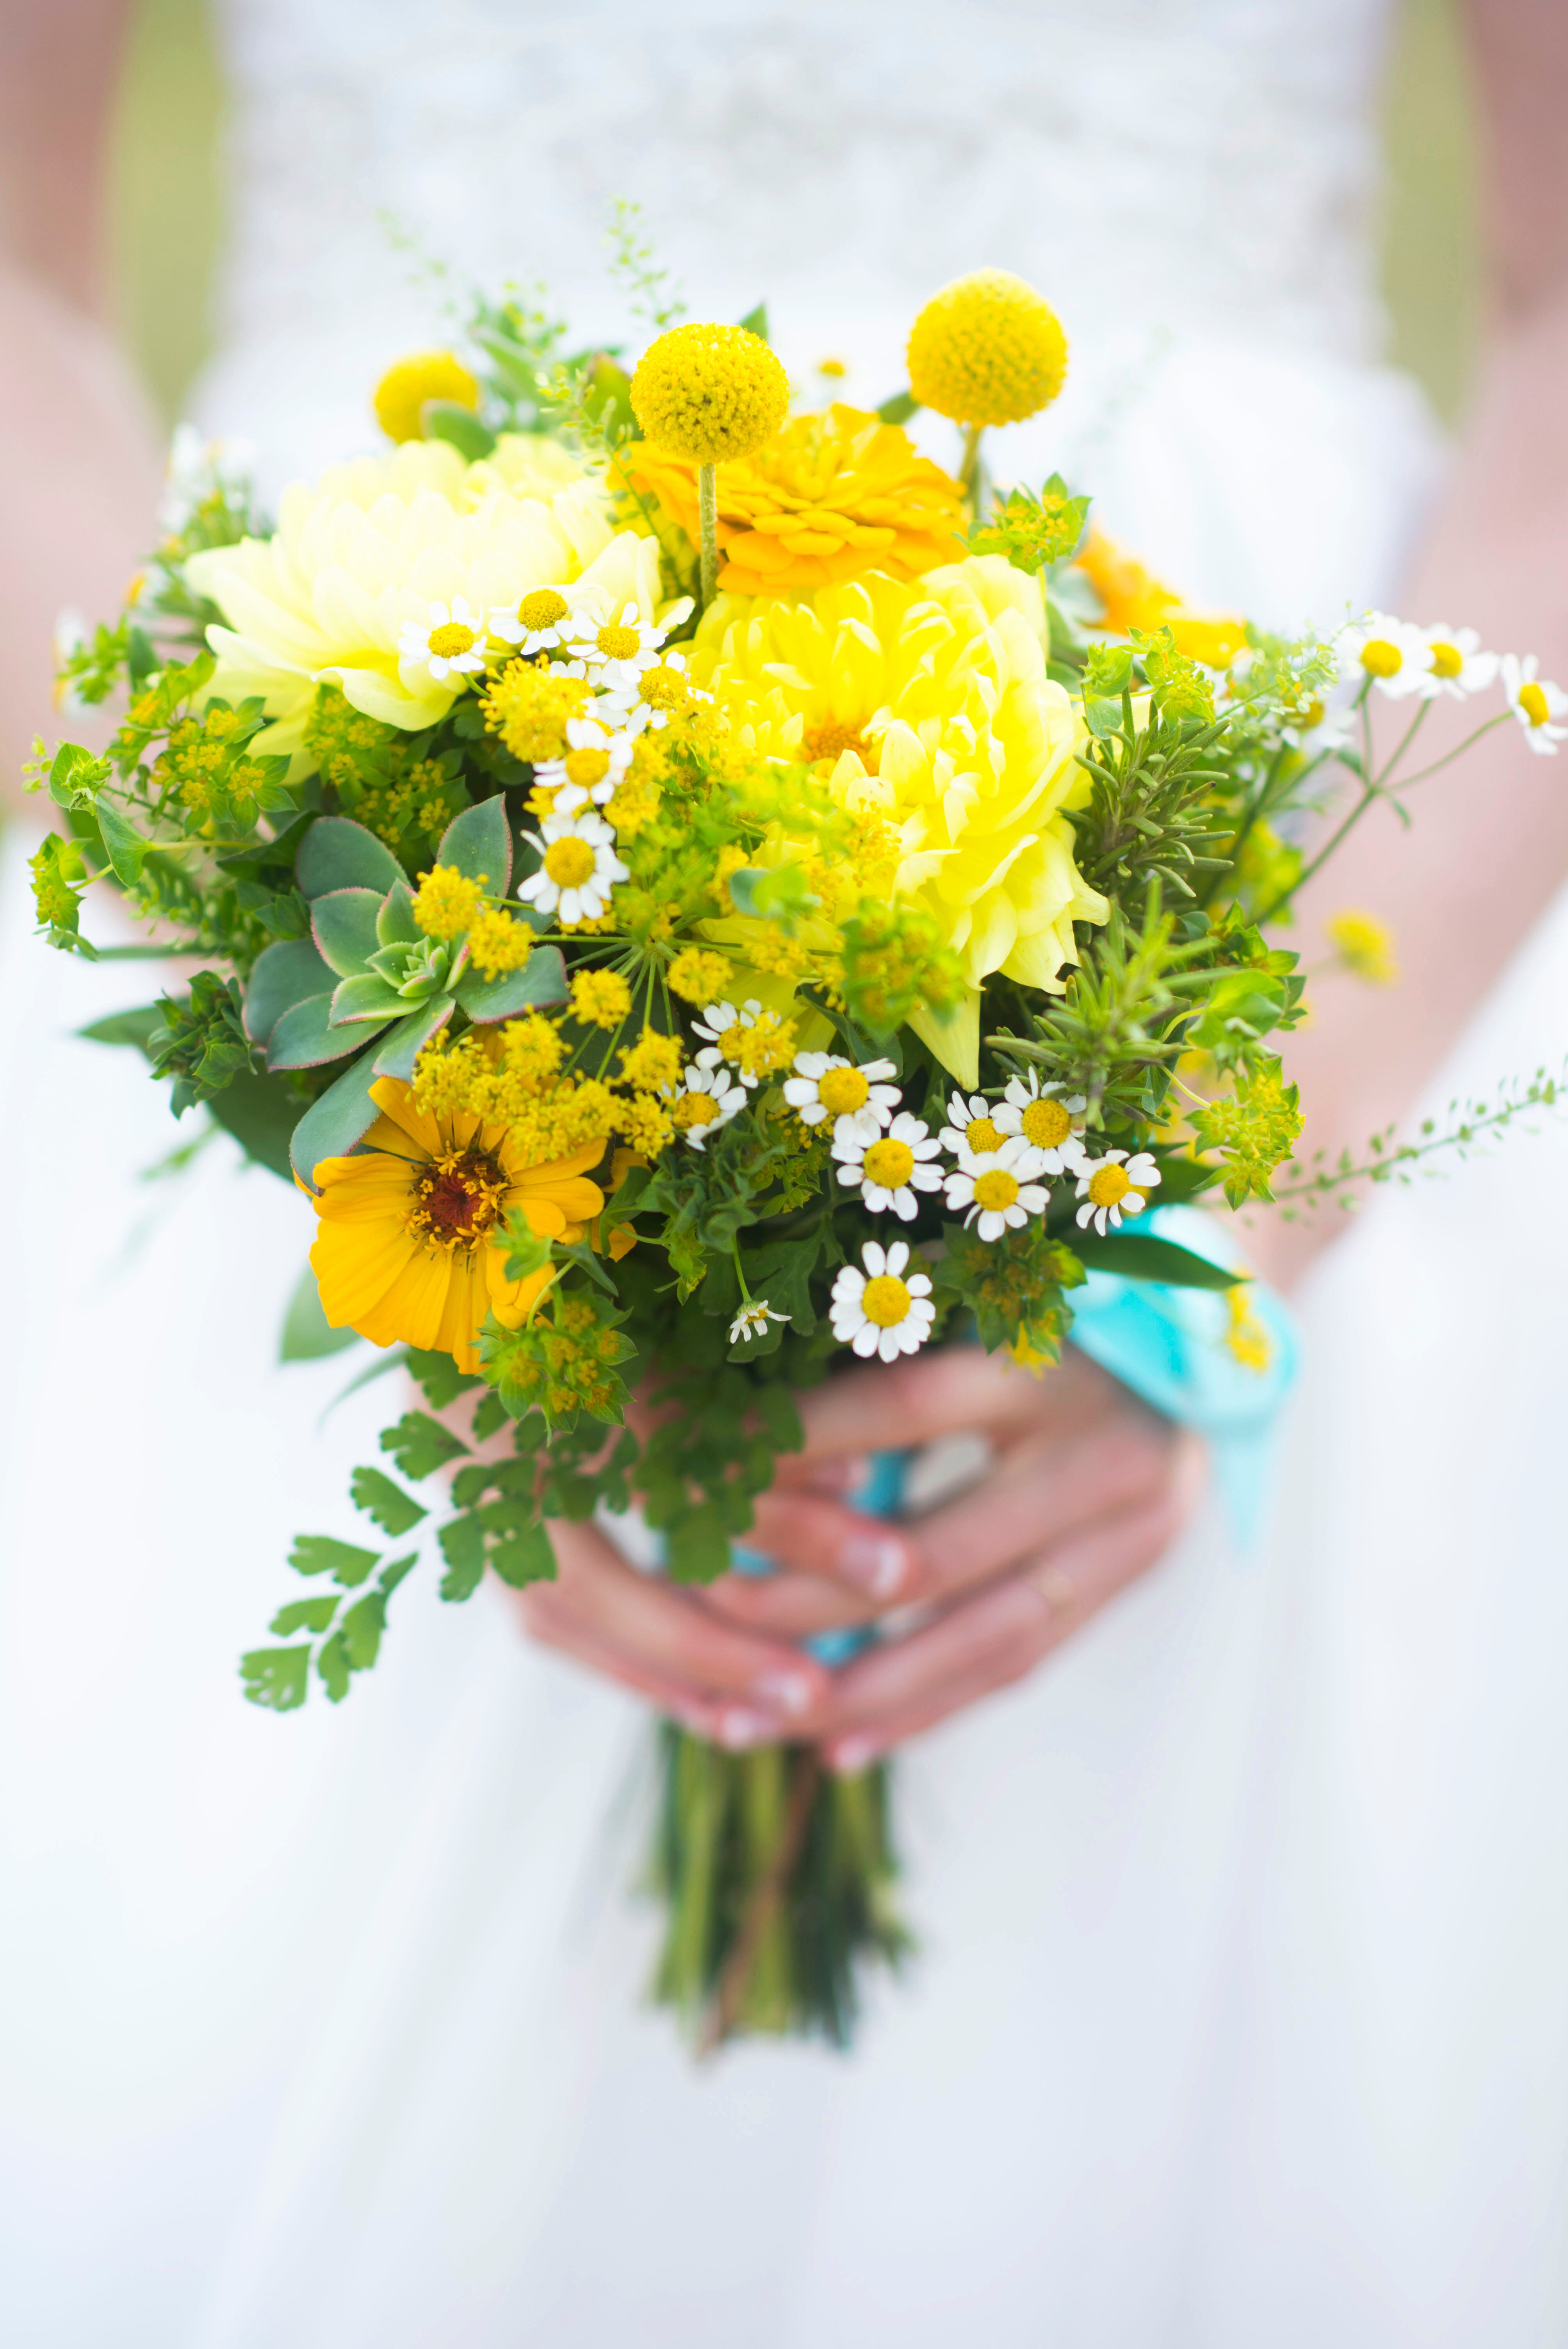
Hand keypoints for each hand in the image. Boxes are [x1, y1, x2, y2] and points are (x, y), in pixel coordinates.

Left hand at [506, 1348, 1201, 1763]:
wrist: (1205, 1324)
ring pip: (976, 1640)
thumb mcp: (974, 1288)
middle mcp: (1102, 1452)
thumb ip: (876, 1331)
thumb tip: (728, 1382)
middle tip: (702, 1605)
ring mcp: (1131, 1531)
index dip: (795, 1446)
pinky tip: (840, 1748)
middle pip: (930, 1556)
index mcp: (1053, 1359)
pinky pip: (1018, 1664)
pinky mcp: (1131, 1580)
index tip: (696, 1469)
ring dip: (858, 1691)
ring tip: (753, 1722)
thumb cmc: (1050, 1289)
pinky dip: (927, 1709)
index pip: (902, 1410)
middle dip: (803, 1594)